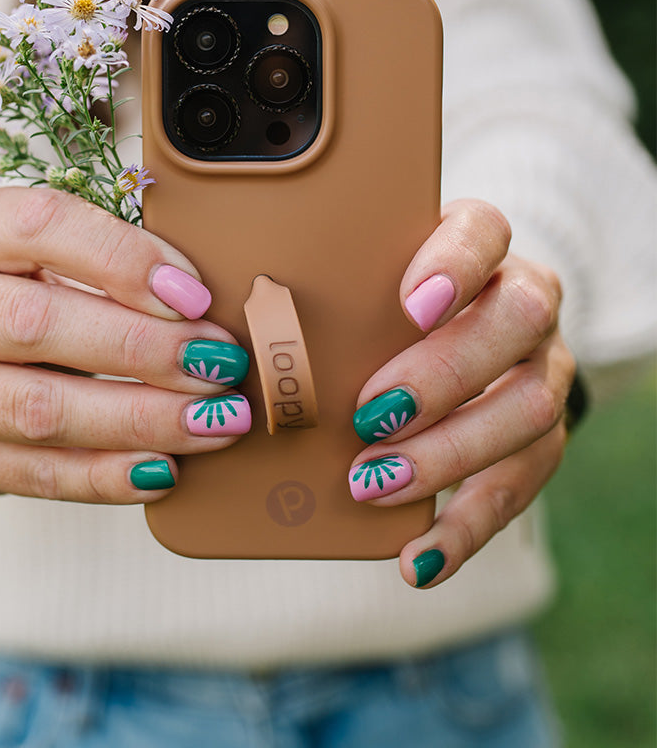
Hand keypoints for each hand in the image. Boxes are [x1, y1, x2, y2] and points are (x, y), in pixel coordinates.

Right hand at [0, 188, 250, 503]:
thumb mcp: (38, 249)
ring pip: (35, 410)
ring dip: (140, 419)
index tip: (194, 295)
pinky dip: (103, 475)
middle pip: (35, 325)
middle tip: (218, 361)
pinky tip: (162, 467)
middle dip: (143, 348)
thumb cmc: (4, 284)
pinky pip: (28, 473)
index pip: (38, 227)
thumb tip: (195, 298)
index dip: (123, 261)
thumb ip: (102, 259)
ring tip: (213, 419)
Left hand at [348, 199, 573, 587]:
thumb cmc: (385, 306)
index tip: (409, 305)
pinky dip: (466, 527)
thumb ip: (334, 291)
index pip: (483, 231)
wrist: (459, 339)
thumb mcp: (364, 284)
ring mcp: (543, 368)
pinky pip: (522, 484)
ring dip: (448, 454)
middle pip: (516, 323)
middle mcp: (524, 300)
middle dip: (441, 376)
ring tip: (371, 484)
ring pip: (530, 408)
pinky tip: (416, 558)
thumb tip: (247, 333)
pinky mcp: (542, 436)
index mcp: (480, 247)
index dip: (455, 265)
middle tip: (368, 417)